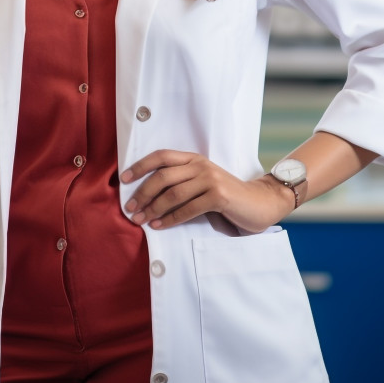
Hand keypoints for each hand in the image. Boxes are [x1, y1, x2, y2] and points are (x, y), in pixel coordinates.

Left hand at [120, 149, 294, 233]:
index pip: (161, 156)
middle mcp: (200, 165)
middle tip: (130, 209)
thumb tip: (147, 195)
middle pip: (163, 176)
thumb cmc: (226, 196)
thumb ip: (181, 183)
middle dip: (142, 193)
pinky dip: (170, 219)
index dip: (140, 166)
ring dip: (153, 208)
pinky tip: (159, 226)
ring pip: (173, 193)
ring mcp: (210, 179)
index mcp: (193, 158)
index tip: (124, 179)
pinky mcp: (219, 196)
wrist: (259, 202)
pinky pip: (188, 208)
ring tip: (141, 220)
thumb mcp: (201, 183)